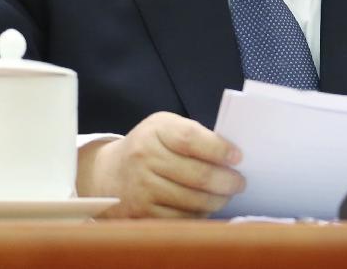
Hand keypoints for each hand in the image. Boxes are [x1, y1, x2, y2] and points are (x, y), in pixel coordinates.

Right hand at [76, 111, 244, 217]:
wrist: (107, 173)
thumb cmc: (147, 145)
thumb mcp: (164, 127)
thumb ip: (193, 134)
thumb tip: (228, 153)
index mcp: (156, 131)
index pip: (191, 139)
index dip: (218, 149)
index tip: (238, 157)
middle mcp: (146, 159)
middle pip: (197, 175)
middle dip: (226, 181)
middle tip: (240, 182)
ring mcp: (142, 189)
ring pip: (191, 201)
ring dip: (216, 200)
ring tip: (227, 195)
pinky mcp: (141, 214)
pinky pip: (180, 219)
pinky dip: (199, 215)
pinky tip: (206, 207)